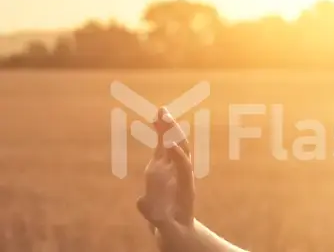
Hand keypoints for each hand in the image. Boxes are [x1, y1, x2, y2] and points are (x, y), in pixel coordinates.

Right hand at [136, 108, 196, 250]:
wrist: (179, 228)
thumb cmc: (174, 230)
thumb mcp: (166, 229)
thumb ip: (158, 219)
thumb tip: (141, 203)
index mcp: (185, 188)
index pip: (184, 169)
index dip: (178, 157)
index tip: (170, 145)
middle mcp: (182, 175)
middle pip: (181, 150)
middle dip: (174, 134)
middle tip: (165, 116)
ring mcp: (175, 169)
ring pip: (175, 145)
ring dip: (169, 128)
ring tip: (162, 111)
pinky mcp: (166, 167)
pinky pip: (165, 147)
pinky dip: (162, 133)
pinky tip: (157, 118)